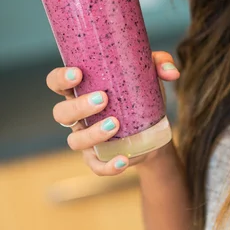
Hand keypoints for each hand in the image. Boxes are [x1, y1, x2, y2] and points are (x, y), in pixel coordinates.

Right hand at [46, 51, 179, 175]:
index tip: (78, 73)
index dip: (60, 78)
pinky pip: (96, 167)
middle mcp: (78, 114)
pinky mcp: (98, 159)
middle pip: (61, 112)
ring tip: (115, 124)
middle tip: (103, 99)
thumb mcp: (151, 73)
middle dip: (79, 106)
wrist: (155, 127)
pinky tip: (123, 160)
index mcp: (83, 88)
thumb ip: (161, 63)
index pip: (57, 82)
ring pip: (74, 140)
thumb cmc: (142, 91)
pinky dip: (107, 166)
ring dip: (92, 134)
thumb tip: (173, 72)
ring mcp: (86, 138)